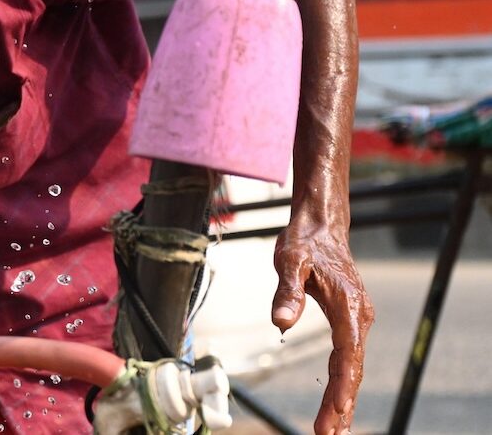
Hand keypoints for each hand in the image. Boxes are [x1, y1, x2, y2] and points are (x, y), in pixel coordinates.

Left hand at [272, 218, 374, 434]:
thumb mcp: (290, 260)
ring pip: (352, 366)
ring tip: (334, 430)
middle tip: (329, 434)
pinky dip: (343, 382)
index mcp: (348, 307)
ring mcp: (357, 320)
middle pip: (352, 368)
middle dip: (341, 403)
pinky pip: (347, 357)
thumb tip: (280, 323)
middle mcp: (359, 317)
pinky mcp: (350, 321)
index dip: (342, 386)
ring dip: (343, 398)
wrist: (322, 226)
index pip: (347, 355)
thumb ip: (286, 292)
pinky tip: (337, 402)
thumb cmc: (305, 242)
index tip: (336, 411)